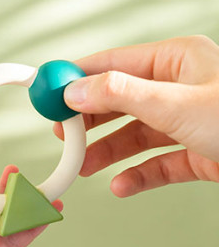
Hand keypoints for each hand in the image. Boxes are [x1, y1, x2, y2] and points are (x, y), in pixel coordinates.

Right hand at [54, 35, 218, 196]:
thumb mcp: (176, 103)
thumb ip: (122, 95)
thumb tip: (75, 91)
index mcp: (177, 61)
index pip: (114, 64)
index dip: (79, 78)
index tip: (51, 92)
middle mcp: (178, 89)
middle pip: (119, 102)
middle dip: (90, 121)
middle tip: (64, 133)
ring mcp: (185, 122)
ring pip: (134, 136)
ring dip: (107, 152)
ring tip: (83, 166)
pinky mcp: (194, 153)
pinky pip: (157, 163)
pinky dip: (137, 175)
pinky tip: (120, 185)